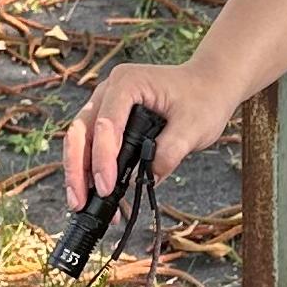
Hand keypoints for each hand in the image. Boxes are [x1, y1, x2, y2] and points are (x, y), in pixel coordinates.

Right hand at [62, 61, 227, 208]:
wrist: (209, 86)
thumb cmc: (203, 100)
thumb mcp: (193, 128)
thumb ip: (169, 153)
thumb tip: (143, 180)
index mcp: (128, 83)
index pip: (106, 123)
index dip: (103, 158)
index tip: (107, 188)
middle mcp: (109, 90)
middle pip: (80, 130)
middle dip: (77, 169)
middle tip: (80, 201)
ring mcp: (106, 103)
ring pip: (79, 139)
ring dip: (77, 172)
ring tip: (80, 203)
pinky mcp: (109, 119)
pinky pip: (90, 144)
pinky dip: (88, 169)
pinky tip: (93, 193)